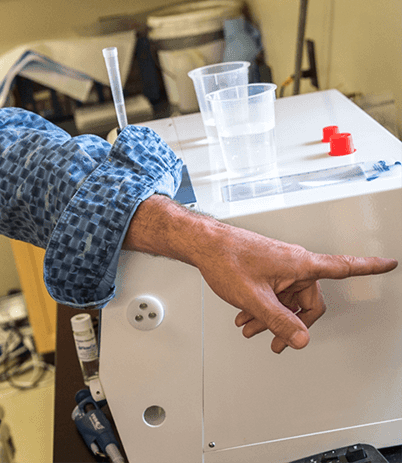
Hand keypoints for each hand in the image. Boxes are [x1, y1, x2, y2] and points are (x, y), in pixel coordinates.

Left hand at [125, 196, 397, 352]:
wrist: (203, 244)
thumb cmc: (226, 258)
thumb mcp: (254, 298)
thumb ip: (279, 321)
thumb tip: (301, 339)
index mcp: (300, 265)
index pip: (344, 267)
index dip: (369, 267)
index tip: (389, 263)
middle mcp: (294, 263)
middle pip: (308, 301)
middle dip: (291, 323)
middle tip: (276, 342)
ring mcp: (280, 266)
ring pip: (287, 299)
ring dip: (271, 318)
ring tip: (250, 329)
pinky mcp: (266, 268)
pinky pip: (274, 292)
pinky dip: (263, 307)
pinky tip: (246, 317)